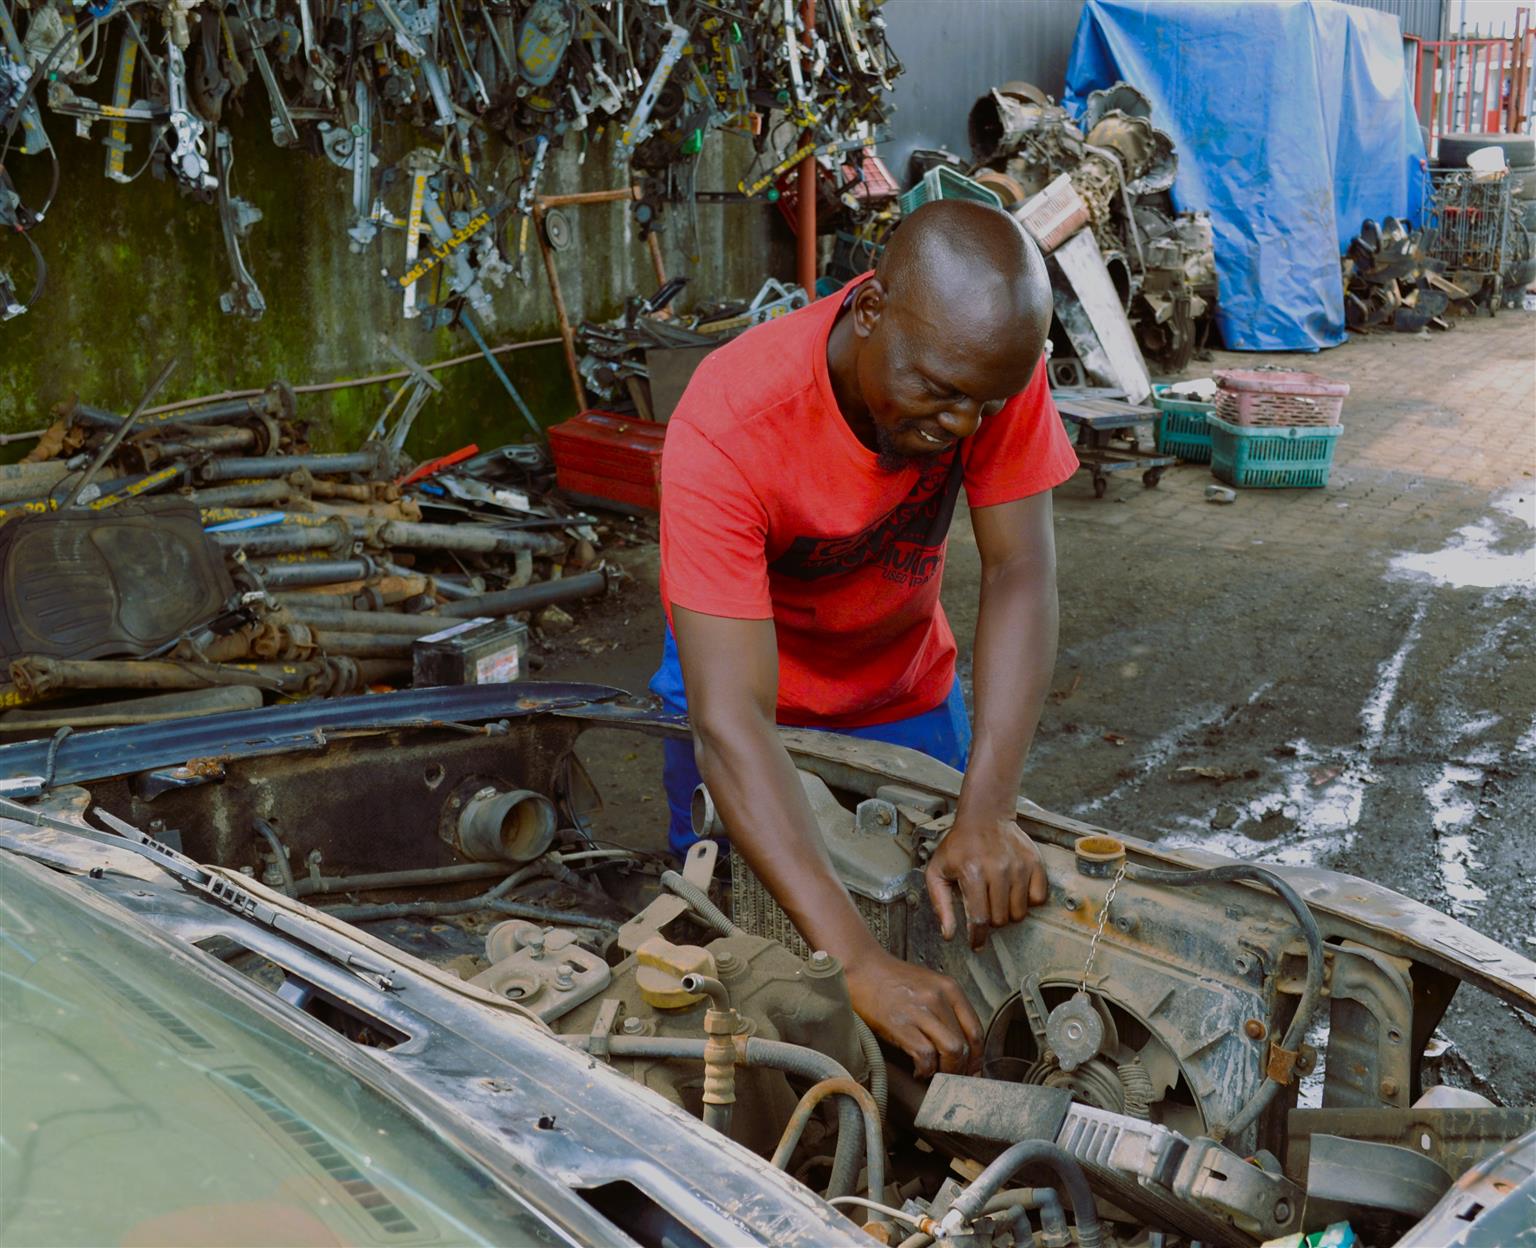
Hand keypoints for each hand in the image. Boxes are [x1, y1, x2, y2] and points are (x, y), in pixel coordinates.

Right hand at [845, 949, 983, 1078]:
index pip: (976, 1030)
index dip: (977, 1057)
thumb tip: (961, 1047)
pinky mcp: (901, 1024)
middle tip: (952, 1078)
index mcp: (950, 988)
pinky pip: (925, 1056)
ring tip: (936, 1075)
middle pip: (965, 1045)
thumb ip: (947, 1010)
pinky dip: (924, 1070)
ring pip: (952, 1051)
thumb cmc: (893, 980)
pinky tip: (917, 1070)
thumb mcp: (928, 985)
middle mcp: (939, 998)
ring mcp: (920, 1011)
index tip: (971, 1070)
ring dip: (946, 1071)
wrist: (861, 969)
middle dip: (961, 1069)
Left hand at [925, 816, 1047, 949]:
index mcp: (972, 874)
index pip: (980, 919)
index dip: (978, 938)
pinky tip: (1015, 891)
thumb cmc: (959, 845)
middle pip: (1000, 920)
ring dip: (1008, 912)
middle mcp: (998, 871)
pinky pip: (1038, 899)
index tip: (977, 945)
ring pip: (1020, 913)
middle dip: (991, 921)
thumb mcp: (938, 871)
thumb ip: (940, 904)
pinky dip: (1028, 901)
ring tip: (998, 898)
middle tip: (985, 906)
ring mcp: (1019, 867)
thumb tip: (950, 935)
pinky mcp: (1035, 864)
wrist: (985, 816)